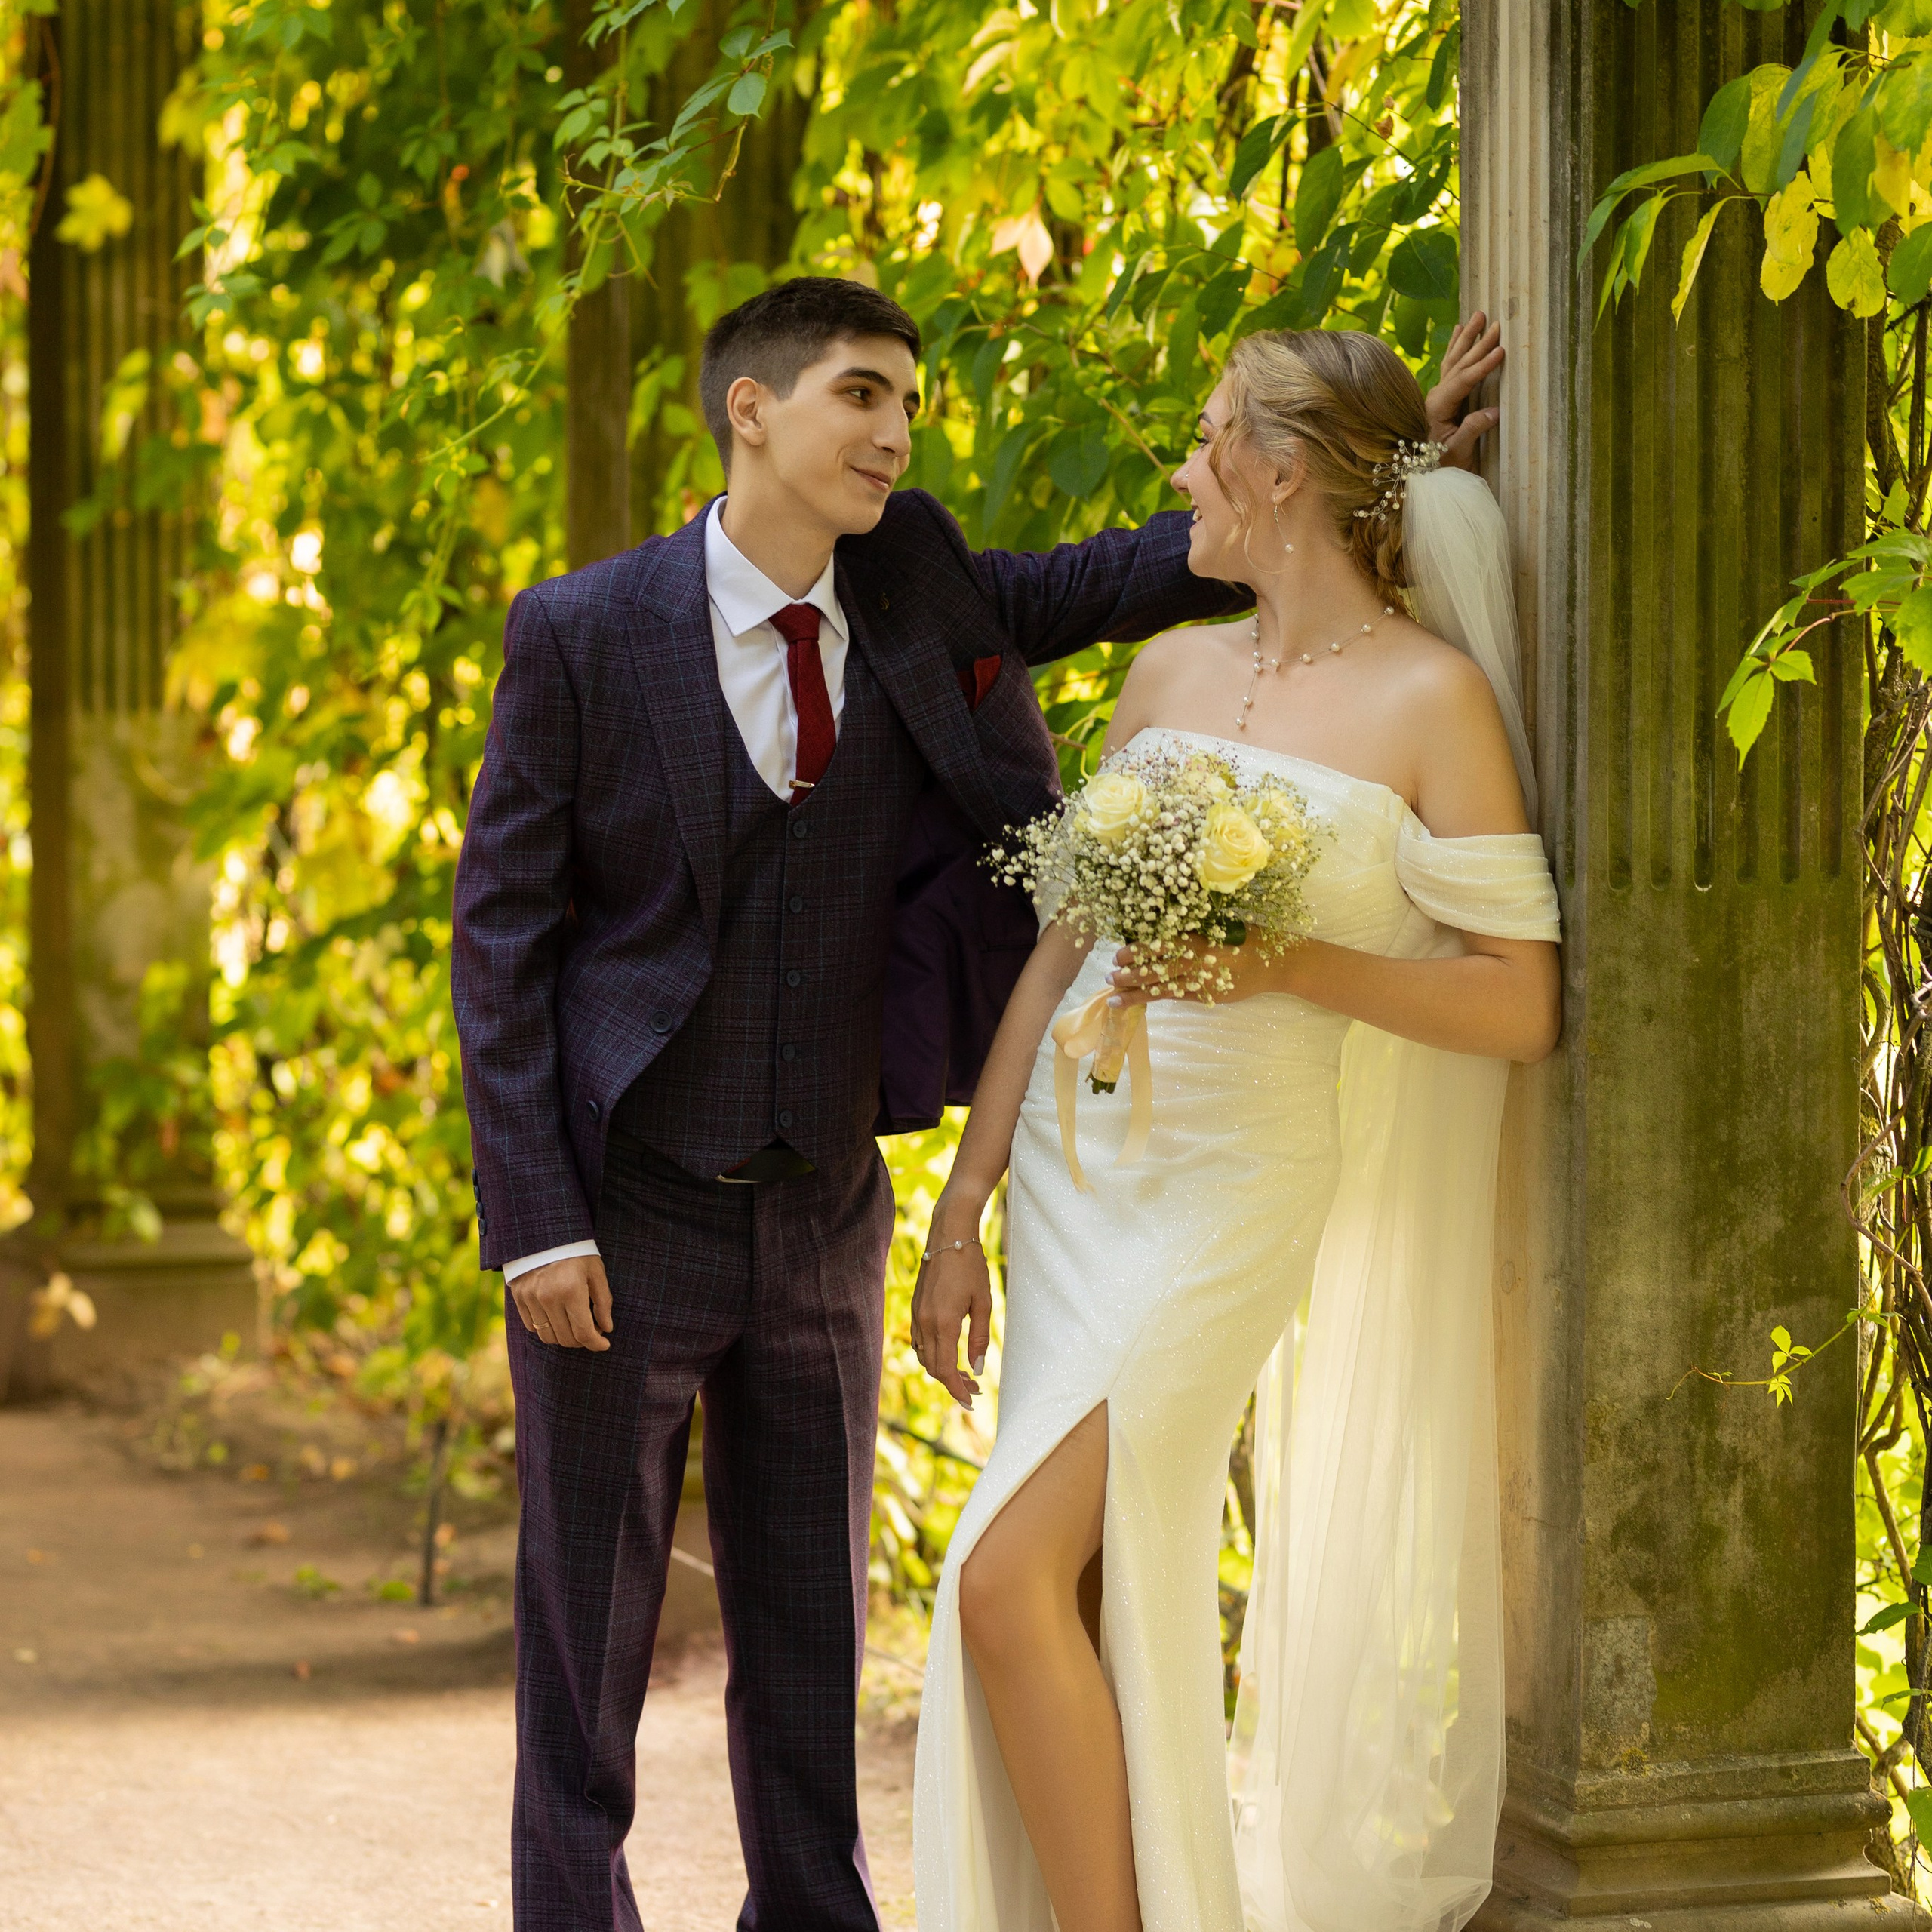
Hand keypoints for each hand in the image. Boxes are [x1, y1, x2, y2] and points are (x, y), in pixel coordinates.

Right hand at [511, 1254, 613, 1350]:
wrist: (544, 1233)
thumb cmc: (576, 1252)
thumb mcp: (596, 1271)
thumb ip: (603, 1301)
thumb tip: (606, 1328)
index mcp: (570, 1290)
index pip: (583, 1332)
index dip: (596, 1344)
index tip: (604, 1344)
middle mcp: (548, 1298)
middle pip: (566, 1339)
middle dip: (583, 1341)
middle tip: (592, 1332)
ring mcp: (530, 1299)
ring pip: (548, 1337)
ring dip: (564, 1338)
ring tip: (575, 1326)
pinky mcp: (519, 1298)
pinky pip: (532, 1327)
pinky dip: (547, 1329)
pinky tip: (558, 1318)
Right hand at [910, 1203, 991, 1408]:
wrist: (949, 1235)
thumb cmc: (971, 1266)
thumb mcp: (984, 1303)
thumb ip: (980, 1338)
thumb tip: (976, 1369)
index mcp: (944, 1323)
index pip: (944, 1370)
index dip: (956, 1390)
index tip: (970, 1400)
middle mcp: (925, 1322)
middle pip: (933, 1367)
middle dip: (952, 1382)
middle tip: (974, 1388)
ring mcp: (917, 1315)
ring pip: (924, 1356)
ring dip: (941, 1369)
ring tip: (964, 1373)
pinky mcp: (915, 1308)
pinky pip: (918, 1341)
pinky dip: (932, 1354)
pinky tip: (949, 1352)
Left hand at [1107, 936, 1300, 1006]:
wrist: (1274, 965)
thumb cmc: (1247, 939)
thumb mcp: (1219, 926)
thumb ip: (1193, 930)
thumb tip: (1159, 930)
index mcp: (1198, 939)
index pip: (1159, 946)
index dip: (1136, 952)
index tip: (1118, 955)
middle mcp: (1196, 961)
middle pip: (1155, 970)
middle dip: (1129, 975)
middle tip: (1109, 977)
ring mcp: (1201, 982)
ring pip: (1161, 989)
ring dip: (1135, 994)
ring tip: (1114, 998)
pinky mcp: (1206, 996)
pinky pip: (1176, 998)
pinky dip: (1156, 1000)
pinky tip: (1139, 1003)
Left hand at [1423, 311, 1503, 471]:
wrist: (1424, 476)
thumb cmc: (1441, 467)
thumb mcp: (1457, 452)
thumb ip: (1473, 430)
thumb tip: (1494, 411)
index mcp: (1437, 408)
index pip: (1463, 381)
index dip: (1482, 366)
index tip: (1501, 351)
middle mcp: (1434, 398)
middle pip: (1458, 364)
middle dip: (1477, 343)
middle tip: (1495, 323)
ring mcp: (1436, 396)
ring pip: (1453, 360)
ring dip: (1466, 338)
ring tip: (1478, 316)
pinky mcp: (1440, 398)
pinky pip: (1449, 366)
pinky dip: (1455, 348)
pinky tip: (1458, 331)